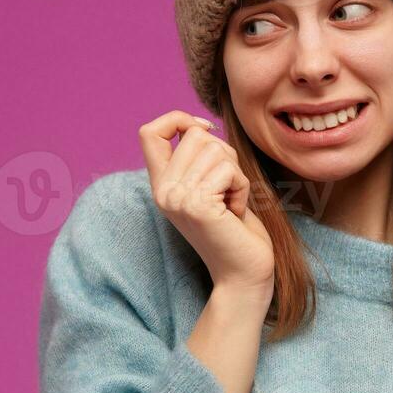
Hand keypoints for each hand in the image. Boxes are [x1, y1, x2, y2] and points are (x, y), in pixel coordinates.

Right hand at [137, 111, 274, 296]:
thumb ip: (199, 160)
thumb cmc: (235, 229)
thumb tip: (202, 126)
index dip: (178, 119)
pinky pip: (230, 170)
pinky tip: (235, 213)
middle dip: (224, 155)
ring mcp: (176, 198)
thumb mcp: (210, 188)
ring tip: (230, 204)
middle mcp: (162, 191)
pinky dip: (242, 188)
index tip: (206, 130)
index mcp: (161, 185)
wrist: (243, 273)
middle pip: (196, 135)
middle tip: (227, 190)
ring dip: (236, 175)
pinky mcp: (197, 205)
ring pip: (216, 150)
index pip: (149, 132)